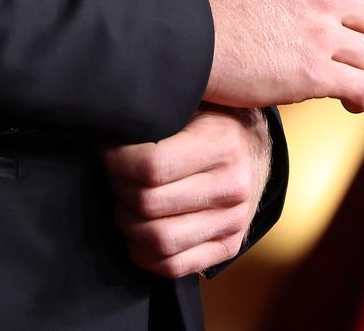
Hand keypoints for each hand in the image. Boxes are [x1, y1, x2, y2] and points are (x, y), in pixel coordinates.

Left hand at [102, 105, 270, 278]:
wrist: (256, 146)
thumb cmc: (213, 118)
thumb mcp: (194, 97)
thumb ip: (159, 106)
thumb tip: (110, 116)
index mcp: (222, 143)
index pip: (150, 166)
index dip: (115, 159)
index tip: (107, 148)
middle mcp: (232, 186)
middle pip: (148, 204)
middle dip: (117, 188)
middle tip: (114, 172)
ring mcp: (233, 222)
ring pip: (158, 240)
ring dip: (127, 222)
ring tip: (125, 199)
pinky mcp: (229, 247)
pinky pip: (172, 267)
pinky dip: (143, 253)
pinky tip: (137, 229)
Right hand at [191, 0, 363, 112]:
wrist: (180, 32)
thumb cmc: (200, 1)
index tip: (340, 17)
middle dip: (358, 34)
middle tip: (339, 49)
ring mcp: (320, 34)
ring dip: (357, 68)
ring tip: (343, 79)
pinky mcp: (314, 74)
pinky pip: (361, 88)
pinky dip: (359, 99)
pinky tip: (348, 103)